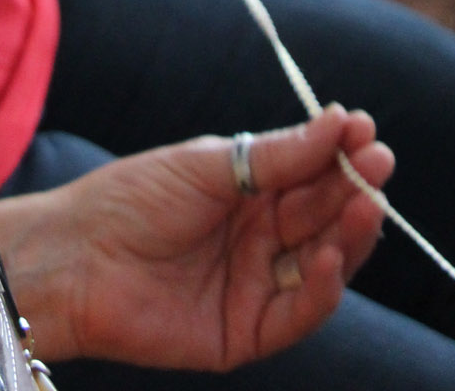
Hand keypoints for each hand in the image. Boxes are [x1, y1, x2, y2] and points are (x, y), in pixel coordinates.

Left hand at [0, 107, 392, 369]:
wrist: (77, 257)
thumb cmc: (133, 198)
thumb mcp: (208, 165)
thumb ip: (277, 155)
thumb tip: (341, 121)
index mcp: (249, 192)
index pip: (311, 175)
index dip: (341, 156)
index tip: (366, 131)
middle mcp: (260, 239)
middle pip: (323, 217)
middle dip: (353, 190)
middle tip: (377, 163)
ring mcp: (256, 286)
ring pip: (321, 263)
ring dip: (348, 236)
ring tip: (366, 205)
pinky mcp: (246, 333)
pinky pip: (297, 313)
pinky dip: (322, 288)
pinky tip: (330, 256)